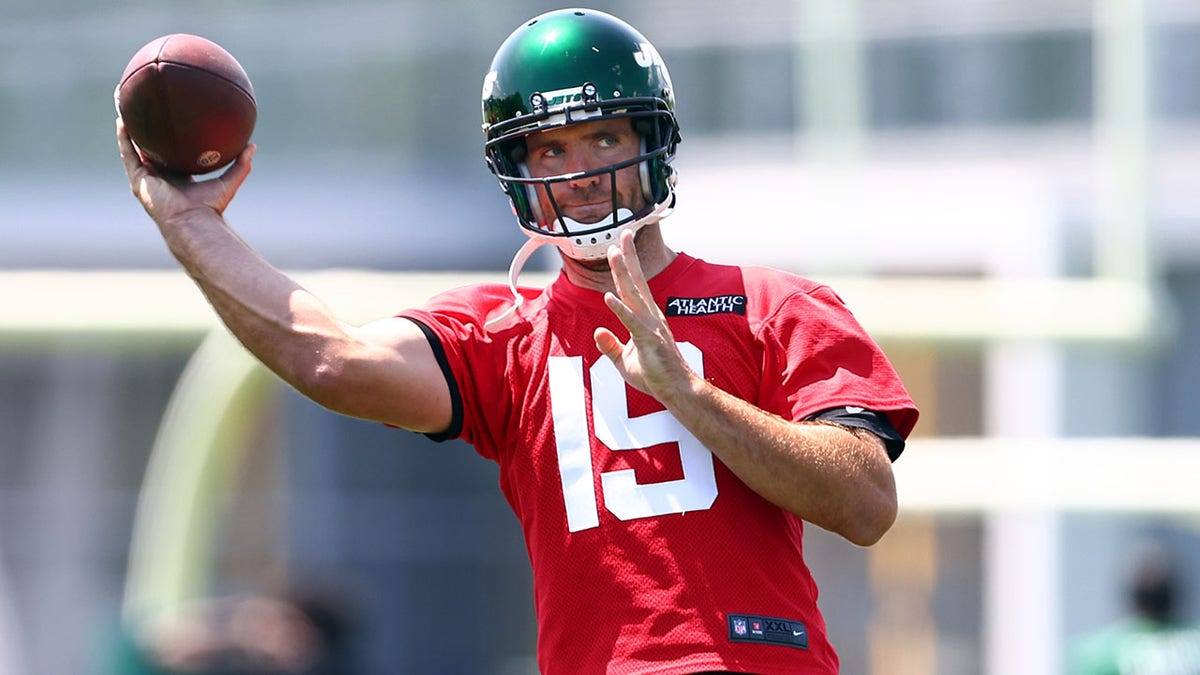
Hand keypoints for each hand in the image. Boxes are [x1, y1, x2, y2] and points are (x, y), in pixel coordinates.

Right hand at [116, 118, 253, 225]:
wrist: (191, 221)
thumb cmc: (210, 207)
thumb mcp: (229, 182)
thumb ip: (241, 165)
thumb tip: (252, 146)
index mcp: (179, 178)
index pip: (173, 156)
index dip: (171, 141)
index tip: (173, 123)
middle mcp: (161, 177)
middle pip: (151, 150)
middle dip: (147, 132)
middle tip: (146, 110)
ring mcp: (147, 178)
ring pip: (134, 149)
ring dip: (129, 130)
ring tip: (127, 108)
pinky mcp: (138, 179)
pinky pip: (128, 154)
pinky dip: (124, 138)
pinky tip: (122, 120)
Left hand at [594, 229, 694, 402]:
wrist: (677, 391)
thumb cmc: (655, 376)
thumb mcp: (625, 361)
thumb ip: (610, 346)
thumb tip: (597, 333)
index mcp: (646, 318)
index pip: (634, 287)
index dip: (626, 266)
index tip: (619, 246)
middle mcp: (650, 316)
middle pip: (636, 281)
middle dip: (628, 257)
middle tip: (622, 234)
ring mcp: (651, 326)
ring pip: (634, 294)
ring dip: (623, 273)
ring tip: (613, 253)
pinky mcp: (649, 341)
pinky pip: (632, 322)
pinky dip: (620, 309)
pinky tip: (609, 297)